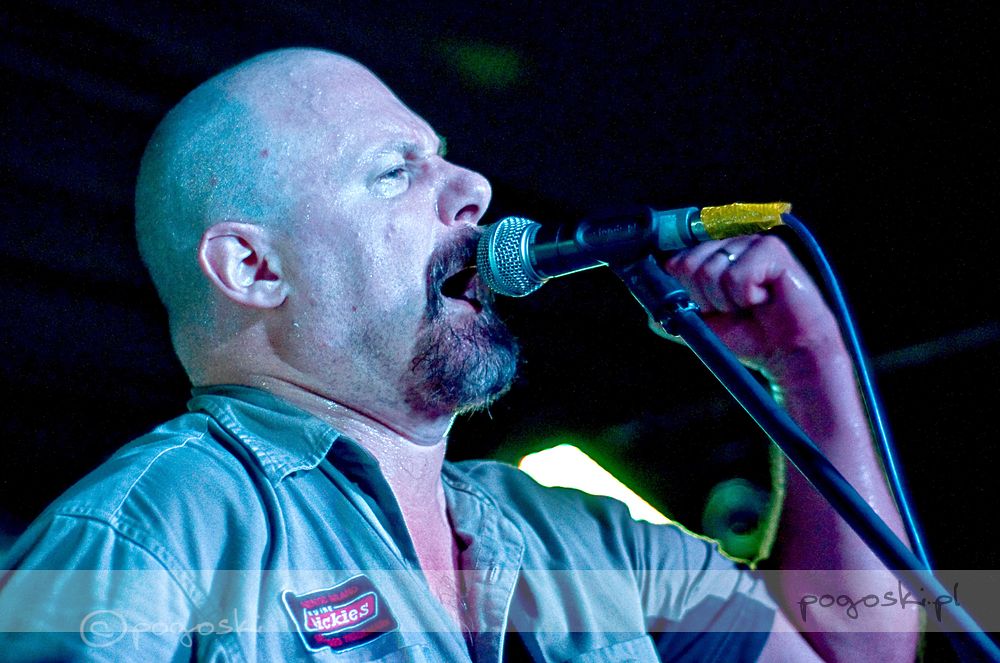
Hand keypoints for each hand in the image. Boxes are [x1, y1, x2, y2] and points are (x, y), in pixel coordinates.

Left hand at [659, 235, 843, 381]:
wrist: (787, 354)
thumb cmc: (749, 337)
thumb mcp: (702, 327)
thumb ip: (675, 315)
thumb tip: (648, 312)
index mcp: (712, 256)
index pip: (676, 261)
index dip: (686, 290)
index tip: (707, 308)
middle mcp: (729, 244)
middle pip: (687, 265)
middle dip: (704, 297)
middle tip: (731, 308)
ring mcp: (751, 243)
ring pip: (710, 271)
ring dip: (727, 300)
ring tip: (750, 305)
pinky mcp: (773, 250)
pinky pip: (736, 276)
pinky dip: (746, 297)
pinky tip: (764, 300)